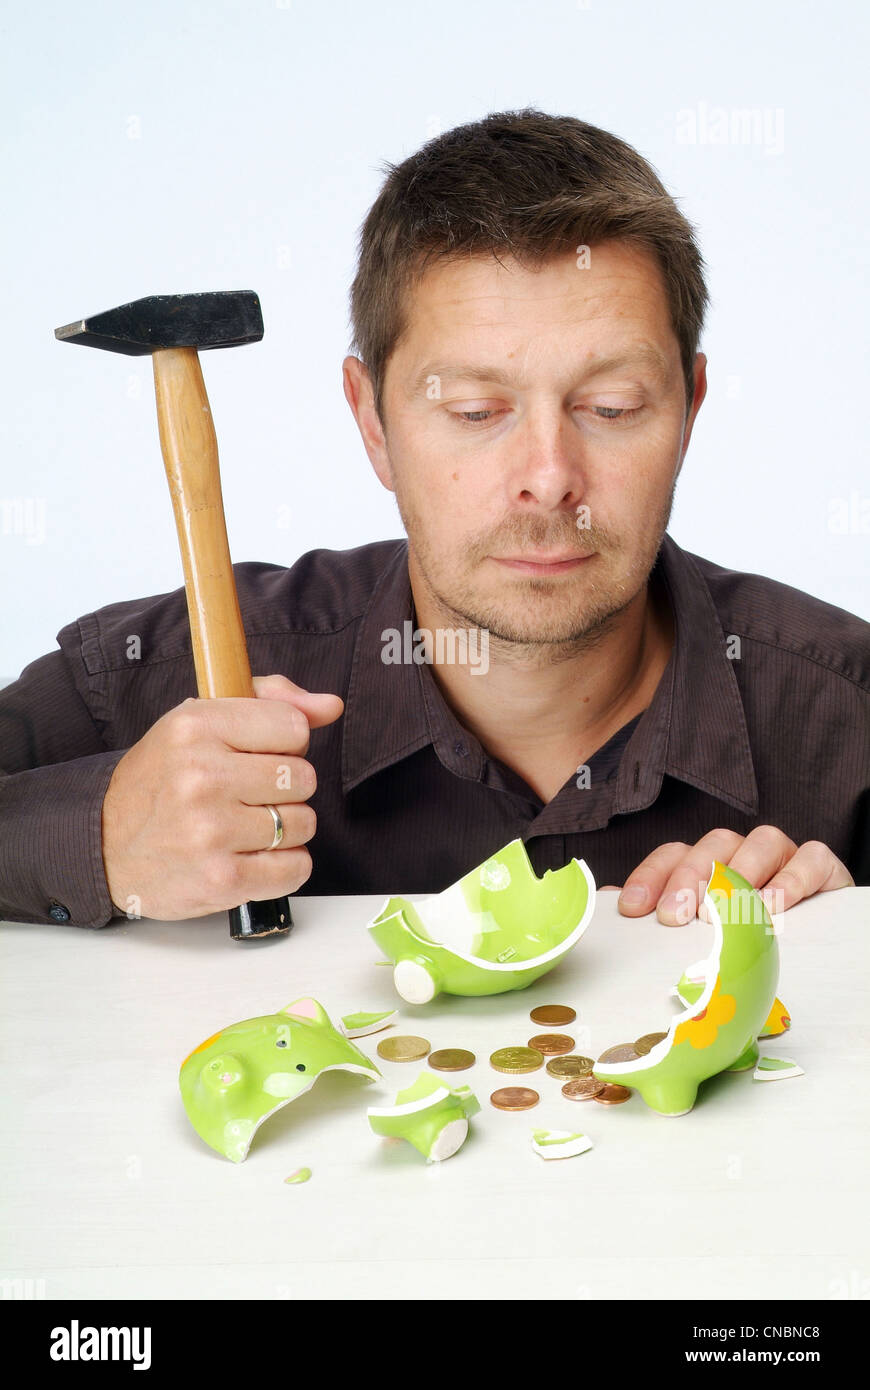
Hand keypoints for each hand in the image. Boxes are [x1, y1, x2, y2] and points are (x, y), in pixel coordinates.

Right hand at [100, 673, 343, 920]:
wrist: (103, 844)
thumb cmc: (161, 780)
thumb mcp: (200, 722)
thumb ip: (269, 702)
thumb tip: (330, 706)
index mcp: (196, 726)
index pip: (294, 726)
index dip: (286, 743)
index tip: (258, 755)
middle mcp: (202, 776)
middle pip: (303, 777)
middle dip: (285, 788)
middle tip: (247, 794)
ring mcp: (210, 831)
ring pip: (304, 823)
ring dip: (285, 828)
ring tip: (244, 826)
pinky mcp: (221, 880)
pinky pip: (295, 868)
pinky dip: (285, 866)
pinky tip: (253, 856)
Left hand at [603, 826, 853, 924]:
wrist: (817, 938)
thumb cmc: (748, 933)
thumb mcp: (698, 927)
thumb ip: (655, 912)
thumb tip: (604, 903)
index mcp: (707, 860)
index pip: (673, 855)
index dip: (650, 877)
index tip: (634, 910)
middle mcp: (741, 850)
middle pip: (712, 845)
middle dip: (689, 879)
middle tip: (674, 917)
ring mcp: (782, 855)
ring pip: (760, 843)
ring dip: (739, 875)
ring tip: (722, 913)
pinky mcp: (820, 866)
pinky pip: (810, 859)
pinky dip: (792, 880)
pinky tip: (774, 907)